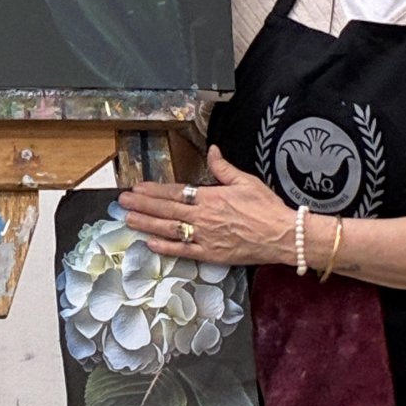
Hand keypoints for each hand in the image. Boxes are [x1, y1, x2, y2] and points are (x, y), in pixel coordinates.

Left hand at [118, 144, 297, 267]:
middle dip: (142, 205)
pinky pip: (183, 251)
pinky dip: (165, 248)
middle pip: (166, 210)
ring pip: (169, 230)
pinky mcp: (211, 254)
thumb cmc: (266, 207)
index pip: (175, 192)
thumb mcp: (245, 181)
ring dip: (146, 224)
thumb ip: (223, 168)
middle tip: (122, 203)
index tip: (137, 188)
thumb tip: (212, 151)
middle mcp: (203, 217)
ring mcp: (205, 237)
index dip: (154, 191)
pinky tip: (150, 243)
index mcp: (210, 197)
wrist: (283, 235)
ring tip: (128, 220)